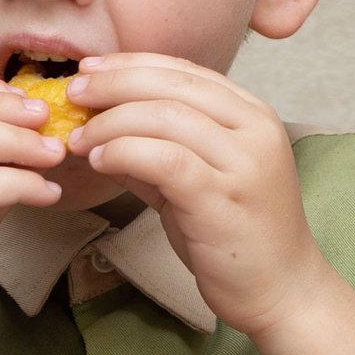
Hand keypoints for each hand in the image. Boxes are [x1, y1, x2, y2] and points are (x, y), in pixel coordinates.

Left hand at [64, 53, 333, 336]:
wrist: (280, 290)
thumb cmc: (234, 234)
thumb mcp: (196, 178)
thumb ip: (157, 148)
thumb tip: (99, 125)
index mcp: (252, 114)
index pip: (184, 70)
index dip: (130, 65)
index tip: (89, 69)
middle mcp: (254, 128)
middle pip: (172, 85)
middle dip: (113, 84)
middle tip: (74, 94)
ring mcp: (243, 162)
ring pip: (165, 117)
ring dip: (110, 122)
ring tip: (79, 137)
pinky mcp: (224, 198)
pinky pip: (164, 159)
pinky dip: (124, 152)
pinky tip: (100, 160)